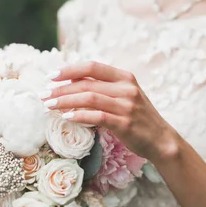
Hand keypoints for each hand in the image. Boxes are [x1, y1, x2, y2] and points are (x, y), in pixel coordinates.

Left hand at [42, 61, 179, 161]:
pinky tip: (66, 118)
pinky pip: (97, 117)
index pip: (92, 66)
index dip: (70, 69)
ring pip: (89, 98)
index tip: (51, 76)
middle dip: (61, 89)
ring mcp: (126, 106)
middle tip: (44, 95)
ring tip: (49, 106)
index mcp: (124, 77)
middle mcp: (126, 88)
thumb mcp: (125, 97)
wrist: (161, 140)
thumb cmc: (138, 118)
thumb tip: (72, 84)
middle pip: (86, 83)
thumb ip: (103, 89)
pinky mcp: (125, 123)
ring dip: (65, 101)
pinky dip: (79, 116)